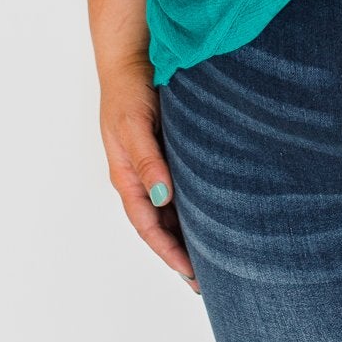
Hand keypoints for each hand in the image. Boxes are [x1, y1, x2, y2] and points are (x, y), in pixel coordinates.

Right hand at [99, 54, 200, 294]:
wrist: (132, 59)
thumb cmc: (129, 92)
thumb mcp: (134, 126)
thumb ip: (147, 161)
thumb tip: (162, 199)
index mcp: (128, 178)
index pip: (148, 227)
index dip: (169, 252)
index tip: (191, 275)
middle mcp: (141, 178)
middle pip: (160, 226)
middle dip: (180, 254)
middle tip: (207, 282)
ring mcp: (154, 167)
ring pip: (171, 212)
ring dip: (187, 234)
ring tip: (214, 259)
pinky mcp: (168, 153)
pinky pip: (181, 190)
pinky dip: (192, 209)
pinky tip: (213, 216)